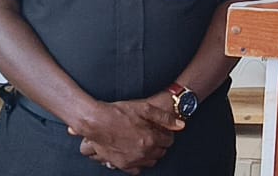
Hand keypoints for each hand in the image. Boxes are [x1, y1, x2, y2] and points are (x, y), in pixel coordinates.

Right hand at [69, 96, 184, 173]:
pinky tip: (138, 155)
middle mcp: (143, 152)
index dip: (166, 133)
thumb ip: (165, 118)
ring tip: (146, 144)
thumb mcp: (145, 108)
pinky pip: (136, 170)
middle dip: (160, 143)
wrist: (96, 122)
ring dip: (152, 154)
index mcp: (151, 138)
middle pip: (161, 152)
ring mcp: (132, 160)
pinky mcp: (121, 164)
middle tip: (155, 136)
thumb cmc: (119, 113)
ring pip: (151, 162)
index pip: (169, 140)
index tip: (162, 130)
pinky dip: (140, 164)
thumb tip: (181, 125)